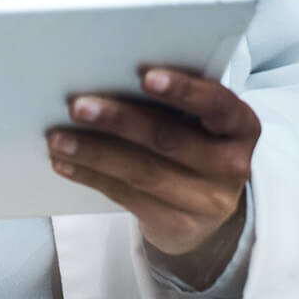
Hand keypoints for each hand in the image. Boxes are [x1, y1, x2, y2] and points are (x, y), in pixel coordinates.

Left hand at [48, 67, 258, 283]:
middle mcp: (231, 165)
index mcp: (240, 126)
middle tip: (78, 106)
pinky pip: (127, 196)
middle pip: (169, 140)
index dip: (185, 91)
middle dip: (120, 121)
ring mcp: (206, 201)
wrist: (210, 210)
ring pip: (142, 172)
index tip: (147, 77)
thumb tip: (106, 72)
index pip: (218, 105)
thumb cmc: (195, 142)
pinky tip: (65, 163)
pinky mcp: (177, 225)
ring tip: (58, 138)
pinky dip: (91, 176)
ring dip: (94, 152)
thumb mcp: (201, 120)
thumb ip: (173, 101)